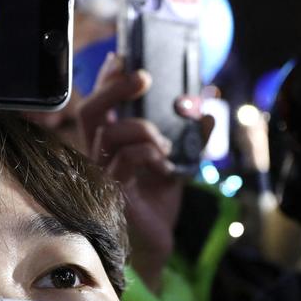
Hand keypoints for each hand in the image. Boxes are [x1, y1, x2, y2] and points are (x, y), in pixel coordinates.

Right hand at [77, 54, 211, 293]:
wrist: (157, 245)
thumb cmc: (159, 203)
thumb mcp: (180, 161)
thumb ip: (191, 134)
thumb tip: (209, 106)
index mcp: (111, 143)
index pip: (101, 103)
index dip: (107, 78)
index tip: (123, 56)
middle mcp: (100, 155)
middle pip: (91, 111)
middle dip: (115, 88)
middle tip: (143, 77)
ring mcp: (102, 173)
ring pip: (109, 133)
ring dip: (142, 128)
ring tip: (163, 142)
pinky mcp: (111, 192)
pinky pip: (125, 160)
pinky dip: (148, 154)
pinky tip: (163, 166)